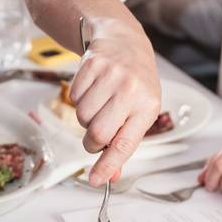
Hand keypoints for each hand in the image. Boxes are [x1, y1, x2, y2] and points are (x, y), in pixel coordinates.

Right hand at [70, 17, 160, 185]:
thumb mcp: (140, 112)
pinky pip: (74, 97)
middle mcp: (131, 90)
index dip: (108, 165)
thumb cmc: (135, 83)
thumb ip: (124, 144)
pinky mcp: (91, 65)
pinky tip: (92, 89)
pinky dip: (79, 100)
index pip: (125, 143)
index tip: (96, 180)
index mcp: (148, 106)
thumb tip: (109, 176)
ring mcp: (111, 76)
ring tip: (99, 105)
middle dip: (93, 142)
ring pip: (82, 117)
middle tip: (97, 135)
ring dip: (85, 119)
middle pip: (98, 133)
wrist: (124, 41)